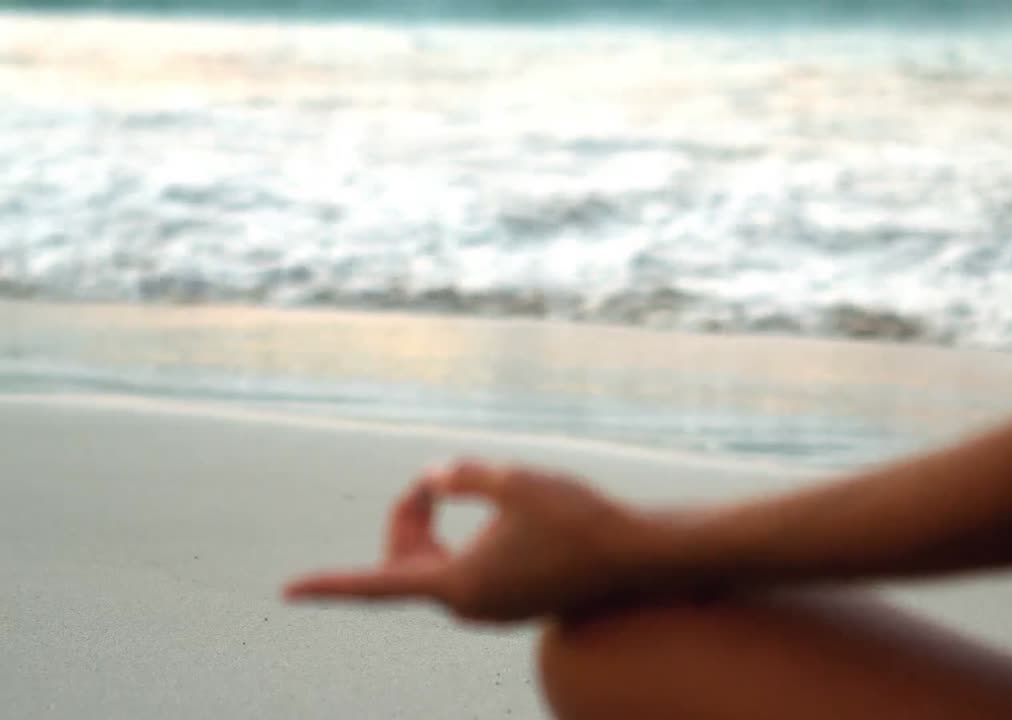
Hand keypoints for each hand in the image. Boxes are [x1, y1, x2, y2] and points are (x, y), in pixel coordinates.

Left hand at [283, 461, 650, 622]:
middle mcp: (468, 606)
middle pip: (406, 566)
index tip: (287, 590)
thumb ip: (463, 476)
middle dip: (404, 522)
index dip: (329, 584)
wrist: (636, 558)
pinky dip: (459, 543)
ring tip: (448, 490)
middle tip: (427, 481)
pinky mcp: (512, 604)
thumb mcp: (515, 481)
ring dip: (433, 531)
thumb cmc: (578, 519)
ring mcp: (491, 610)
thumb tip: (433, 478)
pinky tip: (487, 515)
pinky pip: (465, 575)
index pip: (377, 583)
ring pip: (435, 571)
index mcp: (458, 584)